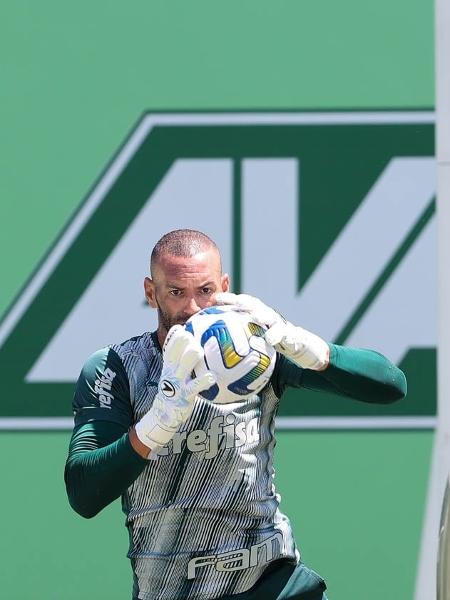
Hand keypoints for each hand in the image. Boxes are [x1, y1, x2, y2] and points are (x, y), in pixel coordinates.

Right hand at [134, 325, 215, 451]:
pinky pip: (196, 386)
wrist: (164, 414)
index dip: (175, 335)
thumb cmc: (174, 389)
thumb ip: (180, 360)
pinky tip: (213, 376)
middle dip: (185, 341)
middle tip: (195, 337)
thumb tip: (195, 346)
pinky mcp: (185, 394)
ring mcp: (177, 382)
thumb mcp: (172, 373)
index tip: (183, 328)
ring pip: (185, 365)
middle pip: (176, 351)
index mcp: (168, 365)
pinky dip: (204, 380)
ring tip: (201, 351)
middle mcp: (171, 371)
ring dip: (193, 356)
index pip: (169, 346)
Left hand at [215, 292, 329, 370]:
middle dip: (241, 301)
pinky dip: (276, 334)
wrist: (301, 349)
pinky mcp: (291, 334)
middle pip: (253, 305)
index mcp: (258, 317)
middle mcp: (268, 317)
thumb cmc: (275, 347)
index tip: (215, 299)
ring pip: (269, 316)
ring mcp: (279, 324)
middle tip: (229, 300)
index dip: (229, 300)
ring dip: (261, 314)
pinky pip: (283, 334)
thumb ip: (242, 342)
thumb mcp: (257, 342)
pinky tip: (270, 339)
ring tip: (254, 316)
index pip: (242, 305)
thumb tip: (218, 351)